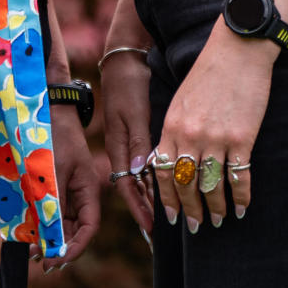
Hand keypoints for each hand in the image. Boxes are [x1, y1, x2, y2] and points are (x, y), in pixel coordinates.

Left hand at [44, 106, 99, 269]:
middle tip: (39, 259)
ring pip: (60, 223)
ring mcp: (65, 191)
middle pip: (74, 230)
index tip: (58, 260)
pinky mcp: (50, 186)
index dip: (76, 247)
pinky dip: (41, 224)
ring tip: (32, 250)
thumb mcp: (54, 170)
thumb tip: (51, 236)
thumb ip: (53, 203)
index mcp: (88, 190)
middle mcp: (78, 195)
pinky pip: (49, 211)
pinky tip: (28, 232)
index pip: (89, 228)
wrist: (47, 110)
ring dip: (49, 238)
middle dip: (59, 247)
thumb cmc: (55, 136)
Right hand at [102, 52, 153, 236]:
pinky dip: (156, 175)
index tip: (152, 229)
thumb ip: (137, 141)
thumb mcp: (133, 112)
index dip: (139, 208)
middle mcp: (123, 147)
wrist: (124, 58)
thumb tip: (138, 172)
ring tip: (169, 212)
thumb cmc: (128, 83)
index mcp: (118, 145)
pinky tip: (168, 181)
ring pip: (141, 175)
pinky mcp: (138, 130)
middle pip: (134, 186)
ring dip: (153, 194)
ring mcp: (129, 139)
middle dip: (147, 208)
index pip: (127, 186)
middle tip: (164, 229)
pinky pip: (147, 161)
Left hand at [153, 20, 277, 230]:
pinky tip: (242, 206)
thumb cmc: (210, 72)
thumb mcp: (182, 100)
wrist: (237, 49)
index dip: (167, 198)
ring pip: (211, 186)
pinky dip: (241, 196)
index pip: (163, 172)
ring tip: (220, 219)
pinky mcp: (241, 138)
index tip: (172, 216)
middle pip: (185, 185)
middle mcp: (190, 136)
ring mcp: (216, 139)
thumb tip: (172, 158)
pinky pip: (238, 176)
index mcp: (171, 126)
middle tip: (196, 226)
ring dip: (215, 208)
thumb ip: (175, 129)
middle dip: (190, 210)